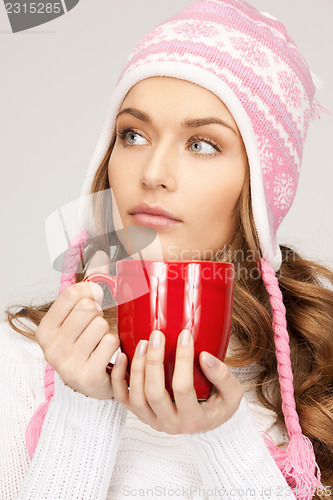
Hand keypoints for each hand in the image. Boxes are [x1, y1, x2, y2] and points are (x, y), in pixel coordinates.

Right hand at [35, 251, 119, 398]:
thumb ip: (90, 284)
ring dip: (108, 332)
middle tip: (97, 329)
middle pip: (88, 308)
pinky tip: (109, 356)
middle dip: (99, 315)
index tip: (96, 301)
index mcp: (45, 330)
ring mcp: (66, 363)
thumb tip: (99, 252)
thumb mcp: (80, 316)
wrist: (93, 385)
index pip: (73, 293)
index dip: (91, 293)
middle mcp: (51, 347)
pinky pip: (112, 342)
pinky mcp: (86, 375)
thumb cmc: (87, 345)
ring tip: (102, 344)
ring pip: (101, 325)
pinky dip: (116, 347)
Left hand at [111, 329, 243, 433]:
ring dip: (137, 367)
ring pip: (136, 397)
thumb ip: (223, 376)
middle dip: (154, 361)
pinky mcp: (140, 414)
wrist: (205, 425)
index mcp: (193, 419)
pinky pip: (122, 398)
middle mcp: (170, 423)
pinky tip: (122, 357)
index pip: (183, 388)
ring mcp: (152, 420)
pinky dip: (118, 378)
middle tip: (157, 335)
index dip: (183, 360)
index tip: (185, 335)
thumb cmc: (219, 405)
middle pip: (154, 393)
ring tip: (143, 342)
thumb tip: (204, 356)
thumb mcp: (232, 394)